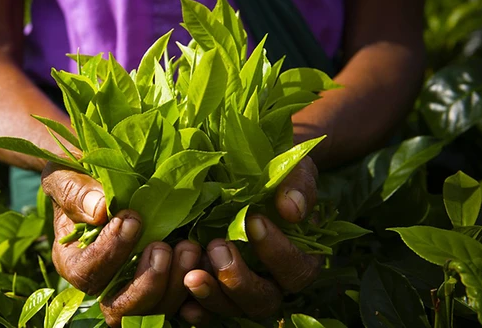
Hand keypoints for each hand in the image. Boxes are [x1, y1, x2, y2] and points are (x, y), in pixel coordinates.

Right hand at [42, 163, 200, 326]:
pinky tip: (205, 264)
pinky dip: (196, 292)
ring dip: (175, 285)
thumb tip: (100, 210)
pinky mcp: (165, 284)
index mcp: (74, 260)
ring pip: (153, 312)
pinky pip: (181, 303)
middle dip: (147, 283)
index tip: (132, 219)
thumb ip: (76, 192)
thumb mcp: (67, 175)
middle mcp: (102, 283)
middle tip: (164, 247)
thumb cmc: (78, 175)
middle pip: (120, 309)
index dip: (111, 252)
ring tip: (189, 248)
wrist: (102, 175)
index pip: (87, 273)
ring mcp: (135, 287)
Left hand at [180, 157, 321, 325]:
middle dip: (239, 280)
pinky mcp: (215, 290)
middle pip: (263, 301)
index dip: (277, 251)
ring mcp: (242, 291)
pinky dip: (196, 310)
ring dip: (212, 296)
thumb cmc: (278, 173)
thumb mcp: (293, 169)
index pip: (295, 269)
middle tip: (217, 246)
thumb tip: (292, 210)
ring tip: (191, 276)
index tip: (255, 220)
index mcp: (299, 258)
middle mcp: (272, 282)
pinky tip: (182, 302)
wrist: (250, 172)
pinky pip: (207, 312)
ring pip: (233, 309)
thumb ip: (298, 185)